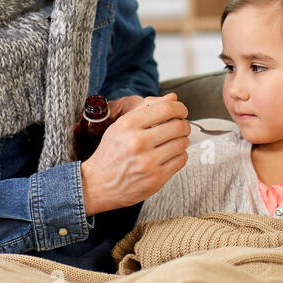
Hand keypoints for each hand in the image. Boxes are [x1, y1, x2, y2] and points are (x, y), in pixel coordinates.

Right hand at [80, 92, 190, 215]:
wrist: (99, 184)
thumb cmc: (111, 153)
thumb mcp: (122, 125)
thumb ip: (147, 108)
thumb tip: (172, 97)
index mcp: (128, 125)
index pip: (166, 108)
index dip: (180, 108)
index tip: (181, 111)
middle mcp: (138, 142)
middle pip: (178, 126)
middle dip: (183, 125)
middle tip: (180, 127)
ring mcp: (148, 162)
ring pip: (182, 143)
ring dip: (182, 140)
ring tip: (173, 142)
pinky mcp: (156, 178)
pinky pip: (181, 160)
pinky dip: (180, 155)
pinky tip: (170, 155)